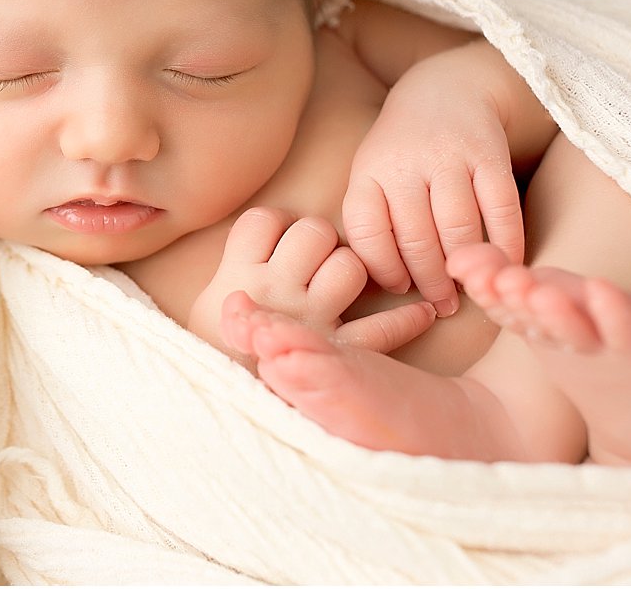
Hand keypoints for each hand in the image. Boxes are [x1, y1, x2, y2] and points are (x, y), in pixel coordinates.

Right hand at [190, 208, 435, 356]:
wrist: (216, 409)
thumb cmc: (214, 354)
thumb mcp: (208, 305)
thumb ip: (238, 270)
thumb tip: (273, 240)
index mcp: (237, 276)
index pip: (264, 220)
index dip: (276, 226)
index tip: (276, 242)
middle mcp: (274, 291)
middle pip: (313, 232)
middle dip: (317, 242)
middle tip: (310, 264)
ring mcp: (309, 320)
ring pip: (348, 266)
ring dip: (349, 270)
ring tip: (337, 285)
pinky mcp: (336, 353)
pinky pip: (380, 329)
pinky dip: (406, 321)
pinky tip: (422, 313)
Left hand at [342, 62, 525, 316]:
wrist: (446, 89)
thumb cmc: (403, 148)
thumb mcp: (371, 172)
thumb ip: (372, 218)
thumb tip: (389, 283)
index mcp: (370, 171)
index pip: (369, 232)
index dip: (383, 268)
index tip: (400, 287)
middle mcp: (406, 163)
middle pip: (416, 239)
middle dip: (430, 281)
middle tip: (441, 304)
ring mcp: (449, 157)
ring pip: (458, 229)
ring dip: (464, 269)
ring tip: (468, 290)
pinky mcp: (490, 154)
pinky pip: (500, 209)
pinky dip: (506, 243)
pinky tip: (504, 262)